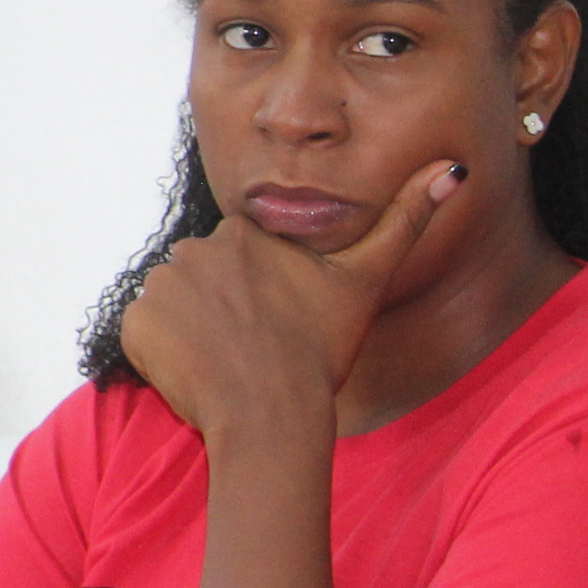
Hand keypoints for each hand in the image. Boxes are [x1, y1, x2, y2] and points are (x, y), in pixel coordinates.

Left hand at [119, 159, 462, 436]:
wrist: (272, 416)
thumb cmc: (322, 352)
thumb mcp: (366, 281)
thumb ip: (405, 220)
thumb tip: (452, 171)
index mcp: (244, 232)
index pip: (239, 256)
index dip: (258, 291)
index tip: (276, 320)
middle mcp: (195, 247)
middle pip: (205, 278)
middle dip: (224, 307)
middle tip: (254, 344)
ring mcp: (160, 285)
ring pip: (175, 303)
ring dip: (193, 327)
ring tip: (228, 357)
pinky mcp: (134, 322)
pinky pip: (146, 331)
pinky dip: (165, 350)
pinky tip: (198, 368)